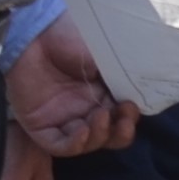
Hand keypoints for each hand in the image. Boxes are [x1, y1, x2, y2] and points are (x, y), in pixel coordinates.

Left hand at [8, 22, 137, 157]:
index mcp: (102, 90)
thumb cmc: (68, 36)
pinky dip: (76, 144)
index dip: (131, 116)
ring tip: (101, 117)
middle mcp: (84, 107)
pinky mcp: (41, 126)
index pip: (122, 114)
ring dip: (100, 136)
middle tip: (124, 118)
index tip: (133, 105)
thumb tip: (145, 89)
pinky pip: (61, 146)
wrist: (33, 33)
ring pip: (89, 142)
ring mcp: (63, 118)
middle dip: (121, 132)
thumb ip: (122, 74)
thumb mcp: (104, 52)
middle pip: (109, 134)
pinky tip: (83, 131)